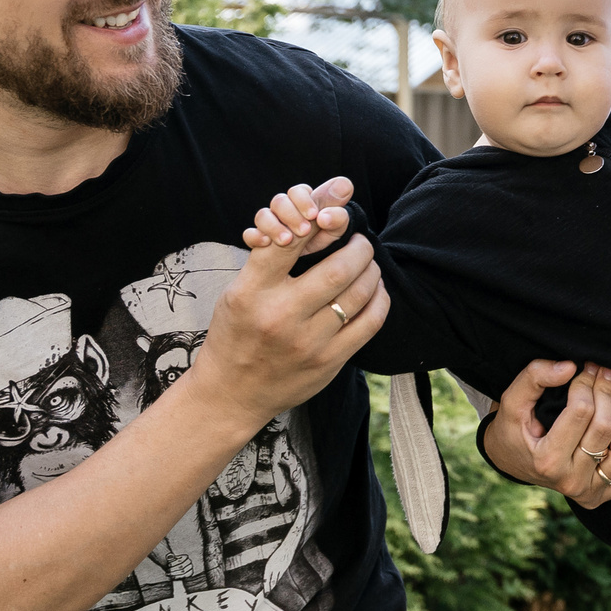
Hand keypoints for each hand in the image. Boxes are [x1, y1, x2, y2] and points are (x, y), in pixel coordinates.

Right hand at [190, 190, 385, 427]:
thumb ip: (271, 259)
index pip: (290, 242)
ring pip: (359, 293)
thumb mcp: (239, 290)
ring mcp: (308, 343)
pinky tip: (375, 290)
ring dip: (371, 271)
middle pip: (338, 269)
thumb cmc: (236, 333)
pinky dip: (379, 299)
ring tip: (368, 263)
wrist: (231, 393)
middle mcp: (280, 316)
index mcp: (252, 291)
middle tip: (361, 242)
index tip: (335, 217)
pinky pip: (370, 322)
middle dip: (359, 248)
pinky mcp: (329, 362)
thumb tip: (314, 221)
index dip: (320, 222)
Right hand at [241, 178, 356, 257]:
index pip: (301, 192)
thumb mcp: (331, 237)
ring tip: (286, 240)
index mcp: (306, 208)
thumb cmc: (323, 258)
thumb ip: (337, 215)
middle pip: (280, 200)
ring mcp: (270, 230)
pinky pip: (250, 235)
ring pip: (264, 214)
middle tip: (304, 230)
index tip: (315, 215)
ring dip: (274, 224)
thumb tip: (346, 185)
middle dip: (292, 213)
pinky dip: (254, 236)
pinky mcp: (259, 246)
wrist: (301, 284)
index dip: (306, 199)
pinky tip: (264, 243)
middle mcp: (287, 215)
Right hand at [482, 360, 610, 505]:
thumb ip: (534, 378)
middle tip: (605, 371)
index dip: (586, 383)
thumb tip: (570, 367)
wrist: (509, 460)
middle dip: (607, 392)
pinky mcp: (600, 495)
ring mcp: (587, 491)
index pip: (581, 412)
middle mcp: (569, 480)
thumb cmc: (511, 428)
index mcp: (547, 460)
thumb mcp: (512, 401)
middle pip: (604, 429)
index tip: (586, 366)